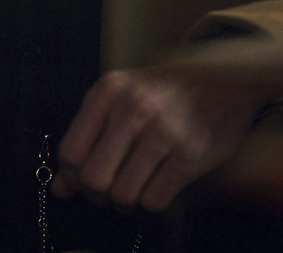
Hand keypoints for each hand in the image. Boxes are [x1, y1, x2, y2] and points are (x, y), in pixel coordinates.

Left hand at [53, 66, 282, 212]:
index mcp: (108, 92)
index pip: (70, 152)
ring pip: (123, 195)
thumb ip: (86, 135)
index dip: (71, 176)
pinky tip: (154, 188)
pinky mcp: (190, 155)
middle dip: (96, 195)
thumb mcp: (118, 97)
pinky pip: (154, 200)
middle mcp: (132, 109)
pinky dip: (150, 203)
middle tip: (107, 192)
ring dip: (124, 204)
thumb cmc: (161, 91)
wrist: (222, 78)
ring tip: (132, 192)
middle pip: (92, 179)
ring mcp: (163, 132)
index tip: (82, 181)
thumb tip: (59, 187)